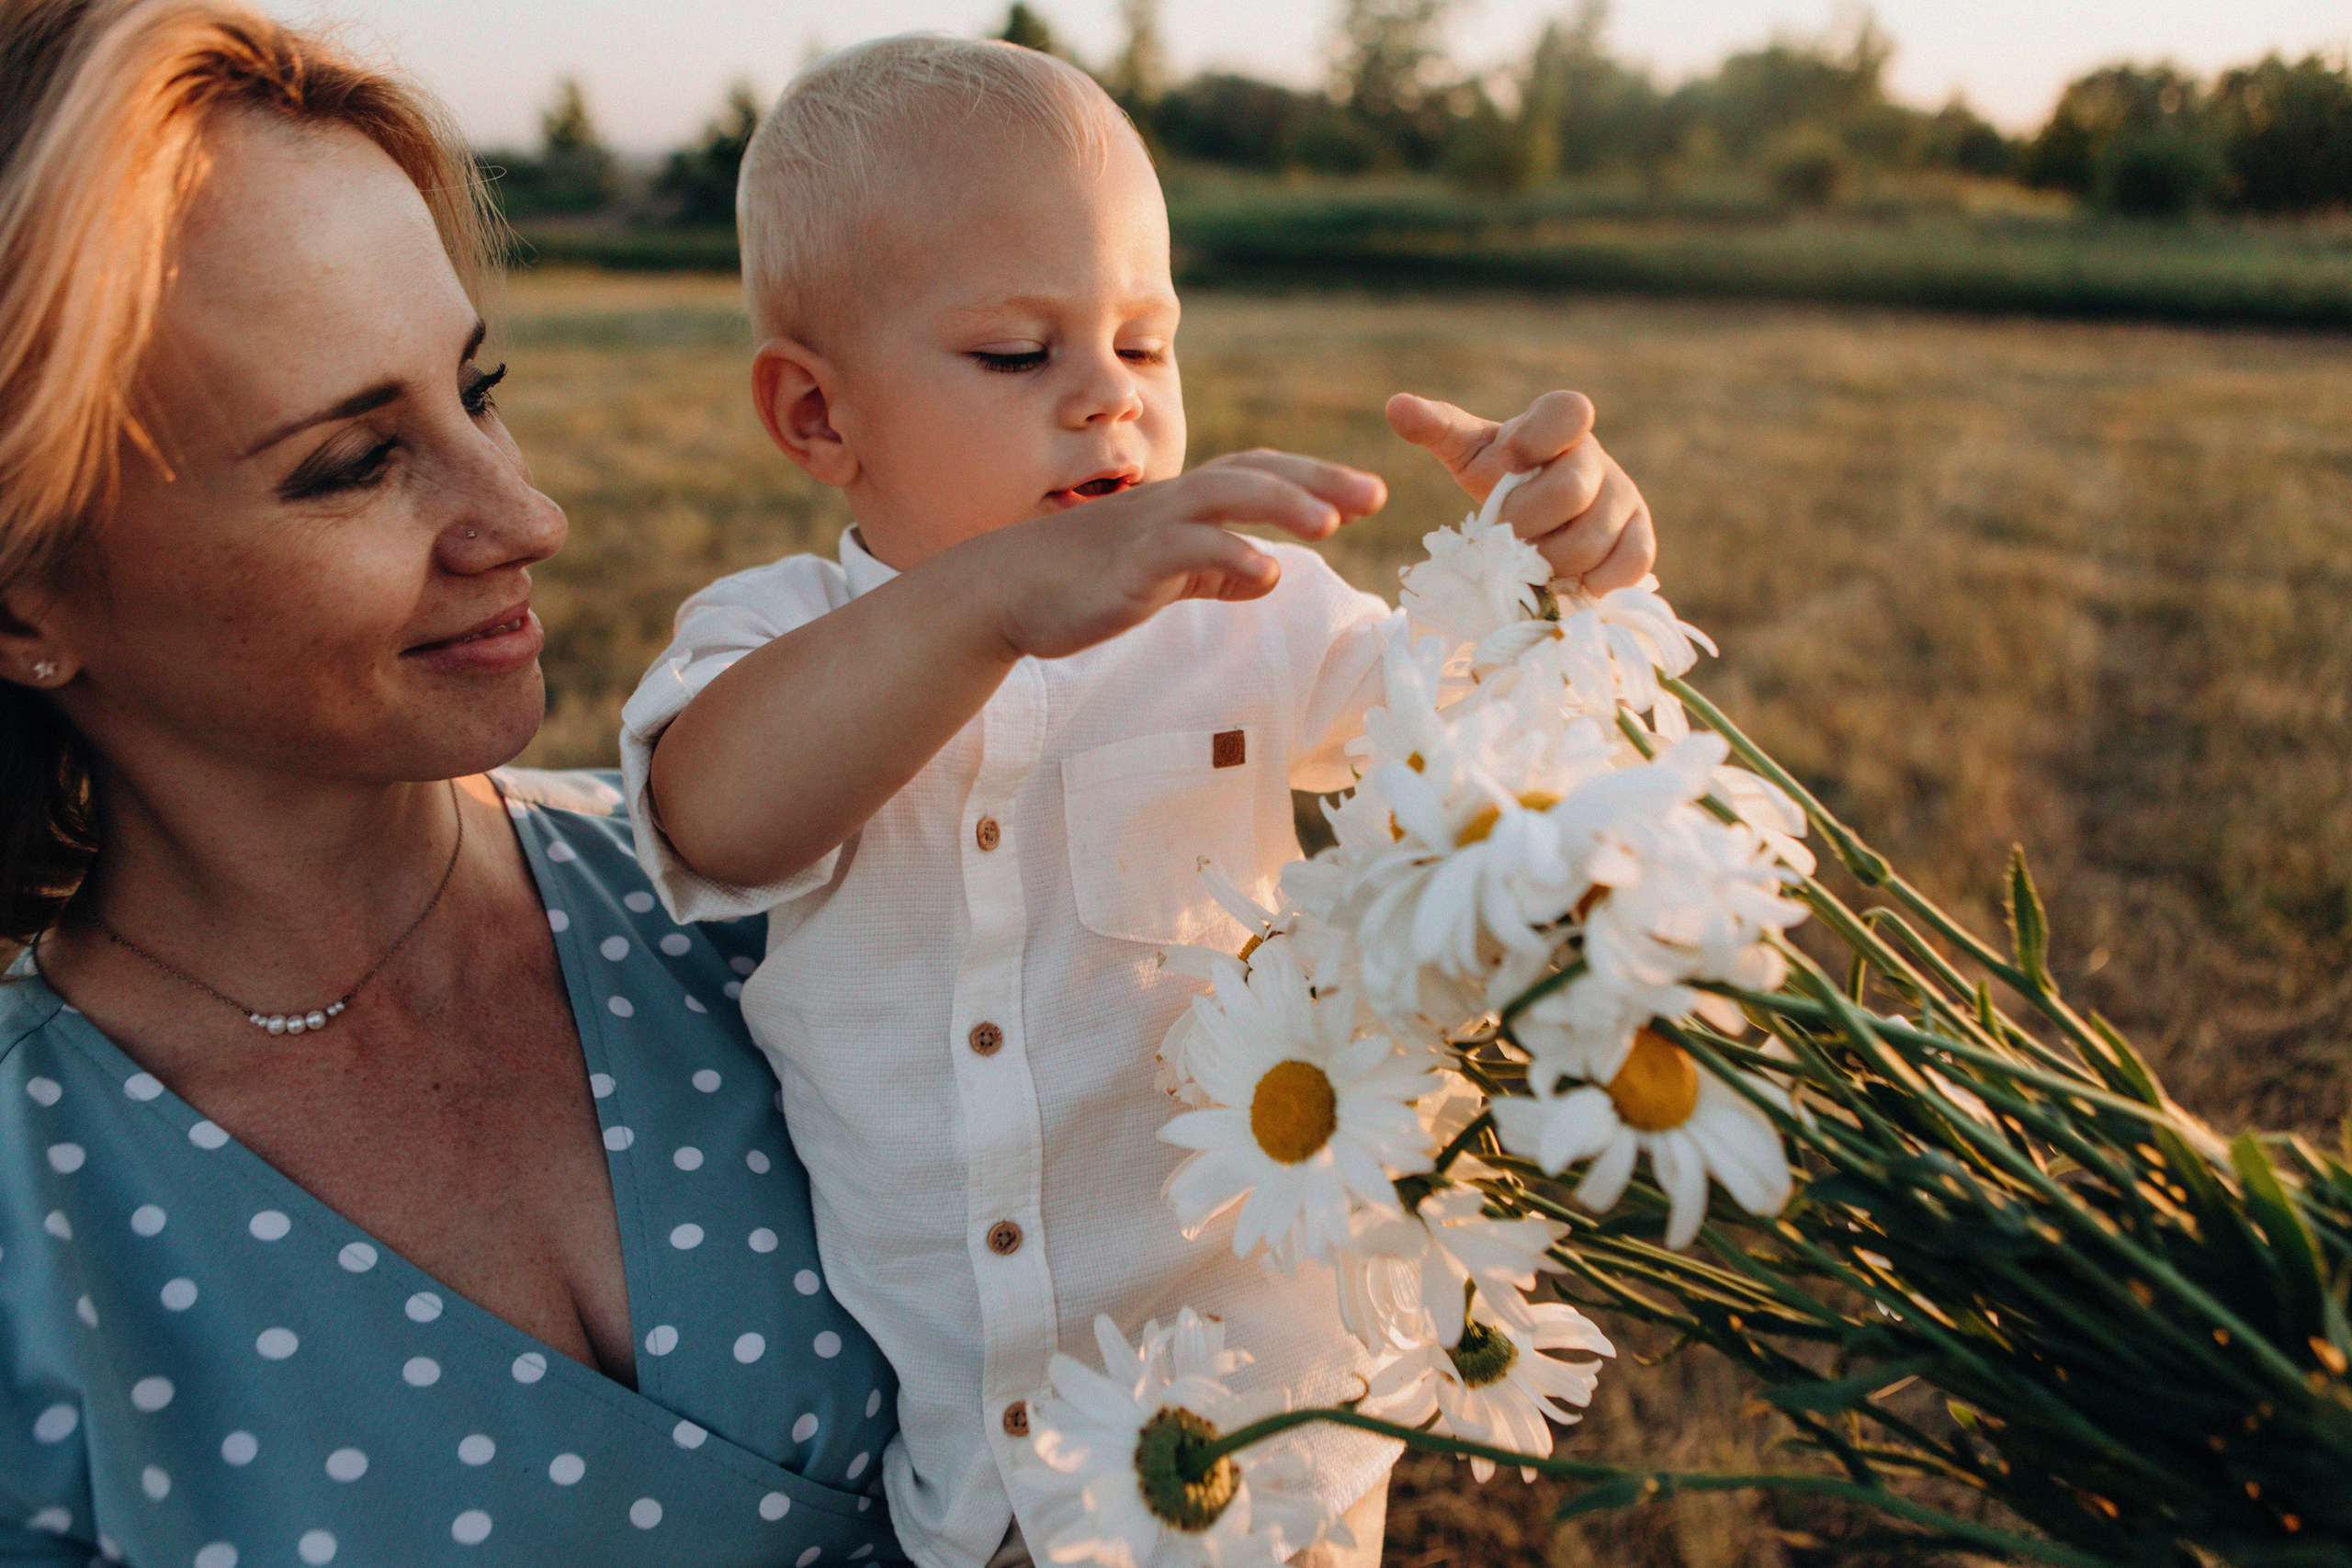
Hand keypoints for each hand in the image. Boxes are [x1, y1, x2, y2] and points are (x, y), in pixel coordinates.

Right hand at [959, 450, 1385, 660]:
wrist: (1005, 590)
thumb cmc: (1082, 581)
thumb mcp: (1161, 575)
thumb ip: (1211, 570)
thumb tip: (1264, 573)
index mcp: (1183, 503)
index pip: (1259, 474)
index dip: (1313, 479)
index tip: (1367, 495)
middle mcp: (1172, 503)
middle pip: (1254, 474)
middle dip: (1317, 481)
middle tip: (1375, 495)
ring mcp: (1148, 529)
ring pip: (1224, 498)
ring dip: (1282, 504)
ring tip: (1334, 523)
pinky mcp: (1128, 565)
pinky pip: (1184, 550)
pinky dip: (1229, 556)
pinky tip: (1267, 574)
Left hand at [1386, 390, 1655, 590]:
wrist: (1544, 520)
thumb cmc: (1505, 479)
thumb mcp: (1469, 452)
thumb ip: (1438, 428)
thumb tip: (1395, 406)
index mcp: (1560, 423)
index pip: (1569, 411)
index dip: (1536, 438)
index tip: (1504, 461)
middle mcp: (1598, 457)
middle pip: (1571, 490)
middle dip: (1526, 521)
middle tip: (1503, 535)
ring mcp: (1625, 498)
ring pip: (1594, 536)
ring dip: (1549, 560)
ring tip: (1526, 563)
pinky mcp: (1639, 537)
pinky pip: (1633, 562)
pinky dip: (1597, 580)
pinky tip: (1568, 583)